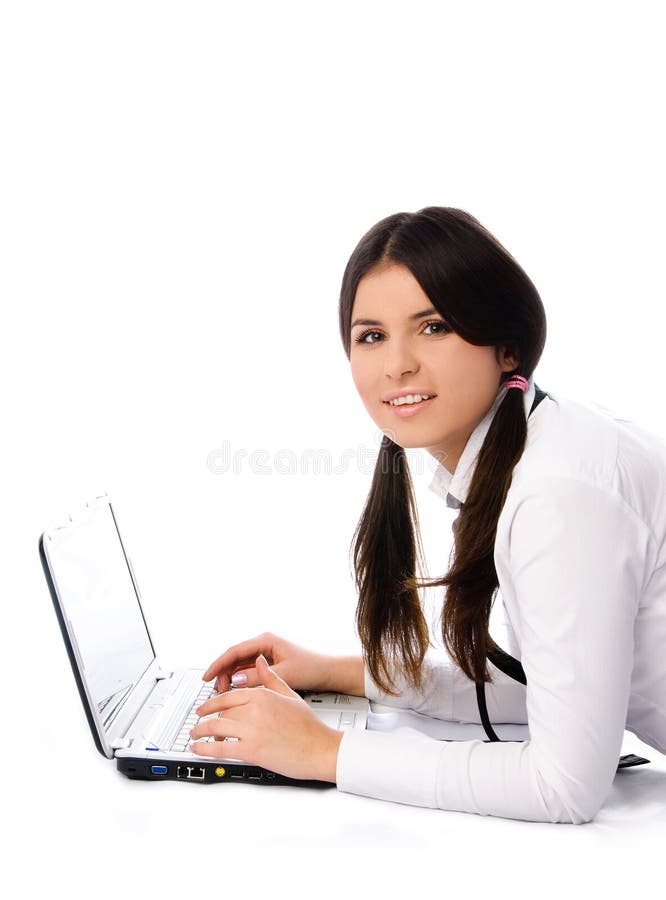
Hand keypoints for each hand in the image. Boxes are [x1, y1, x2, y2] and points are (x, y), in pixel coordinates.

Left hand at [190, 654, 342, 781]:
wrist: (321, 749)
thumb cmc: (309, 726)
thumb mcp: (290, 694)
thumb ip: (271, 678)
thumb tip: (259, 661)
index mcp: (263, 695)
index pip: (229, 696)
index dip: (212, 703)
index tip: (204, 708)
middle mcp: (254, 709)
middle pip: (221, 712)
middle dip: (206, 719)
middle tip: (198, 724)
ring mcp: (252, 730)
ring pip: (216, 728)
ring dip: (200, 733)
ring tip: (194, 737)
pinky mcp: (251, 750)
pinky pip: (220, 749)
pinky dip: (205, 750)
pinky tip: (198, 750)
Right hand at [202, 632, 337, 693]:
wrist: (328, 672)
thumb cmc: (311, 668)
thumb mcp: (284, 674)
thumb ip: (258, 677)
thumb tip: (235, 680)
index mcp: (266, 640)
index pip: (234, 651)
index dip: (218, 664)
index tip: (207, 676)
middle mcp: (263, 644)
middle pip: (234, 658)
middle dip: (223, 674)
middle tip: (216, 691)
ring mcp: (265, 654)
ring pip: (239, 665)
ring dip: (230, 678)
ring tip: (223, 694)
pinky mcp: (267, 664)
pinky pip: (247, 670)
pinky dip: (239, 680)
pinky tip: (235, 692)